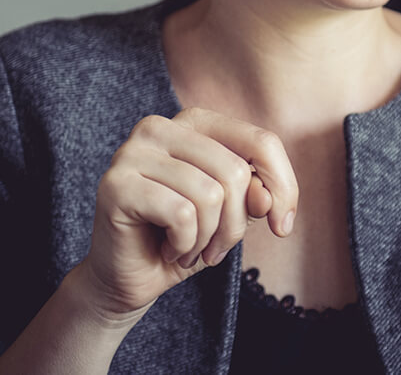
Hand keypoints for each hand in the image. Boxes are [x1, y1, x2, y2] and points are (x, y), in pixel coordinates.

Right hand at [75, 107, 297, 324]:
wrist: (126, 278)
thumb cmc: (180, 238)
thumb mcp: (231, 215)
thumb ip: (253, 195)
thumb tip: (265, 196)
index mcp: (192, 122)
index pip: (261, 141)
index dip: (283, 187)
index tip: (281, 227)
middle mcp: (159, 127)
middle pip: (236, 171)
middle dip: (235, 225)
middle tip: (215, 249)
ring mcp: (132, 152)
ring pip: (210, 195)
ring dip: (207, 239)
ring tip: (187, 248)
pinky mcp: (116, 184)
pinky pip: (181, 214)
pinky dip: (184, 244)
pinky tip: (167, 249)